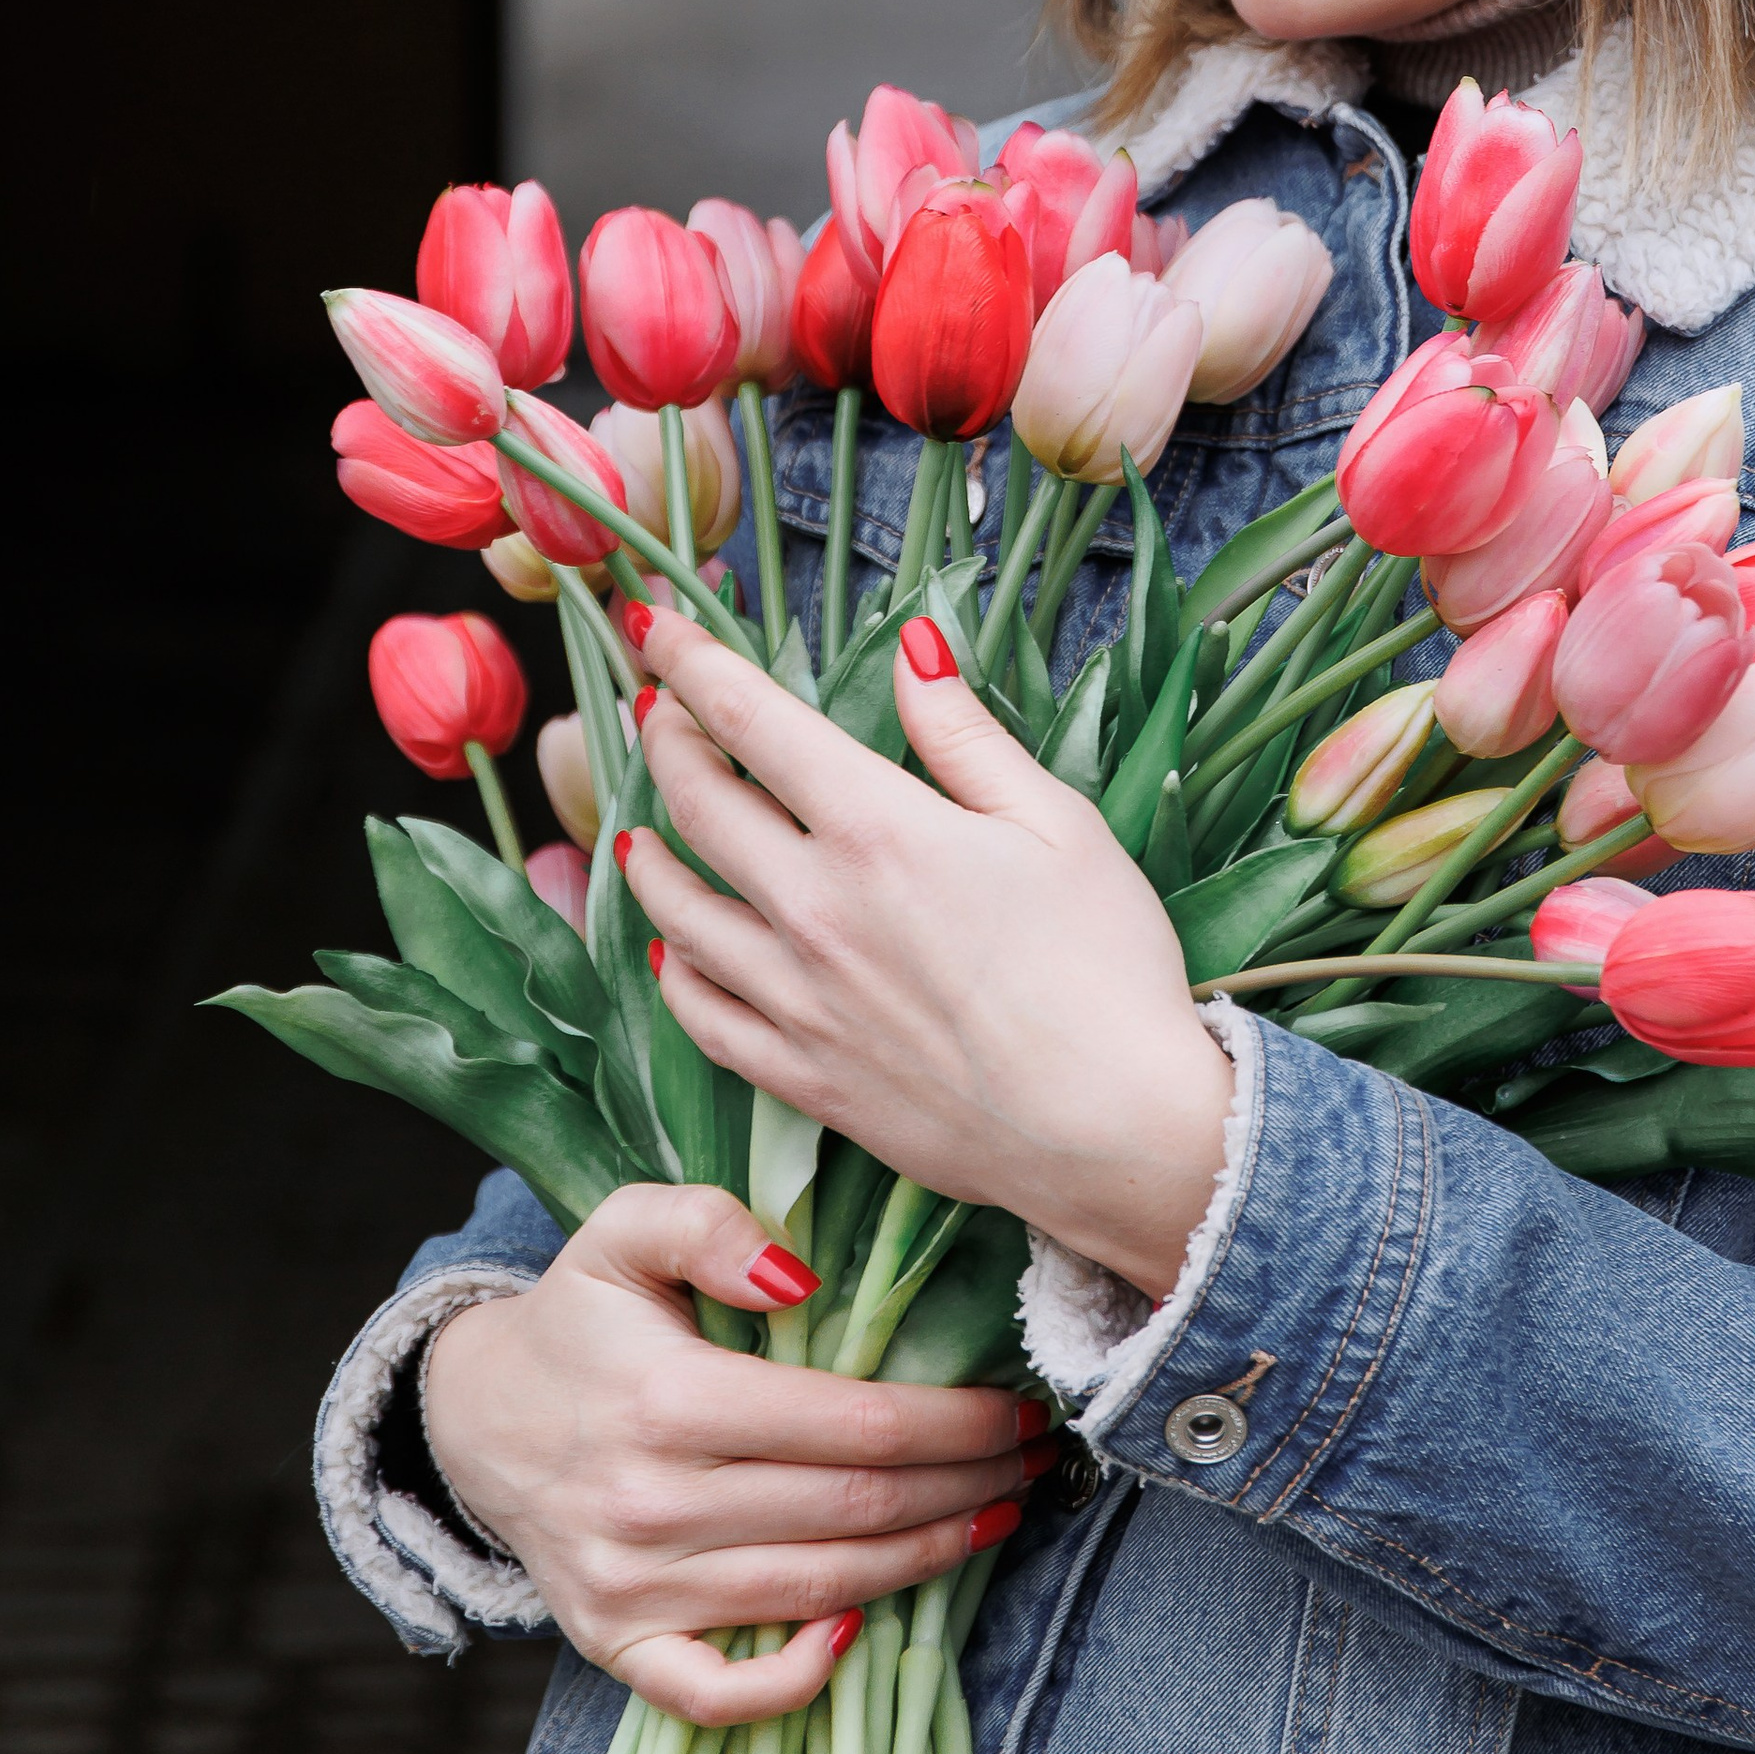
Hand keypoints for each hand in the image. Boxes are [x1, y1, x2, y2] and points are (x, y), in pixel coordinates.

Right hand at [420, 1181, 1042, 1723]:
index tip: (1019, 1409)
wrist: (474, 1418)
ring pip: (818, 1592)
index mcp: (671, 1399)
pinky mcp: (617, 1644)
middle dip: (965, 1486)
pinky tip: (862, 1632)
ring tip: (993, 1518)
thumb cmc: (580, 1318)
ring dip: (925, 1563)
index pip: (856, 1424)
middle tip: (1031, 1461)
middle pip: (856, 1510)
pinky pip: (718, 1693)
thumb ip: (709, 1225)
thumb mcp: (624, 1230)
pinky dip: (798, 1680)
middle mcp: (654, 1504)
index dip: (958, 1423)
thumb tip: (802, 1275)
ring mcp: (634, 1588)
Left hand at [623, 616, 1233, 1298]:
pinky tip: (673, 949)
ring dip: (648, 854)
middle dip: (665, 741)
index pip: (752, 720)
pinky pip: (702, 1016)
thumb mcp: (1057, 821)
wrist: (1116, 1131)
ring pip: (678, 909)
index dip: (691, 663)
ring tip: (638, 829)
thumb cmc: (1106, 966)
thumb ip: (964, 733)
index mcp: (877, 827)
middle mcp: (814, 906)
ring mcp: (798, 998)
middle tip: (656, 712)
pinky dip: (673, 972)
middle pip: (697, 803)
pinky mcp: (804, 1078)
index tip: (653, 623)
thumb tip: (912, 645)